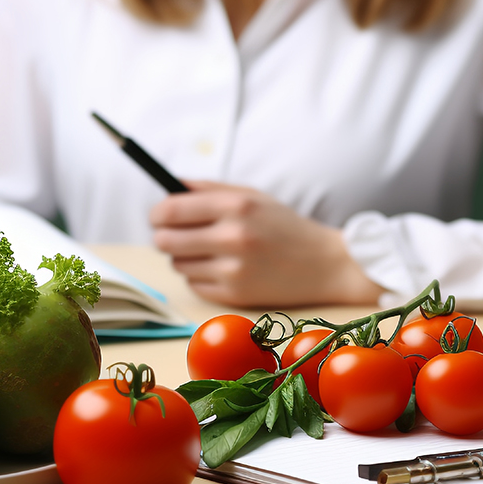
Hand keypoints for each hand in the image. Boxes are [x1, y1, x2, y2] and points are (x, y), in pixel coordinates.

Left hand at [148, 180, 384, 307]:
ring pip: (177, 265)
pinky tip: (222, 269)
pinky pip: (194, 285)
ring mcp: (233, 270)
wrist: (325, 264)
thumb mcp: (251, 195)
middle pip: (165, 241)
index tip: (158, 216)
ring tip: (207, 251)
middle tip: (173, 235)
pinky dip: (200, 277)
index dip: (157, 214)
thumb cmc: (283, 226)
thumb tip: (168, 187)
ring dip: (183, 258)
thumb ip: (207, 188)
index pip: (171, 210)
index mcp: (236, 206)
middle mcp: (233, 237)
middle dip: (163, 237)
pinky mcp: (234, 296)